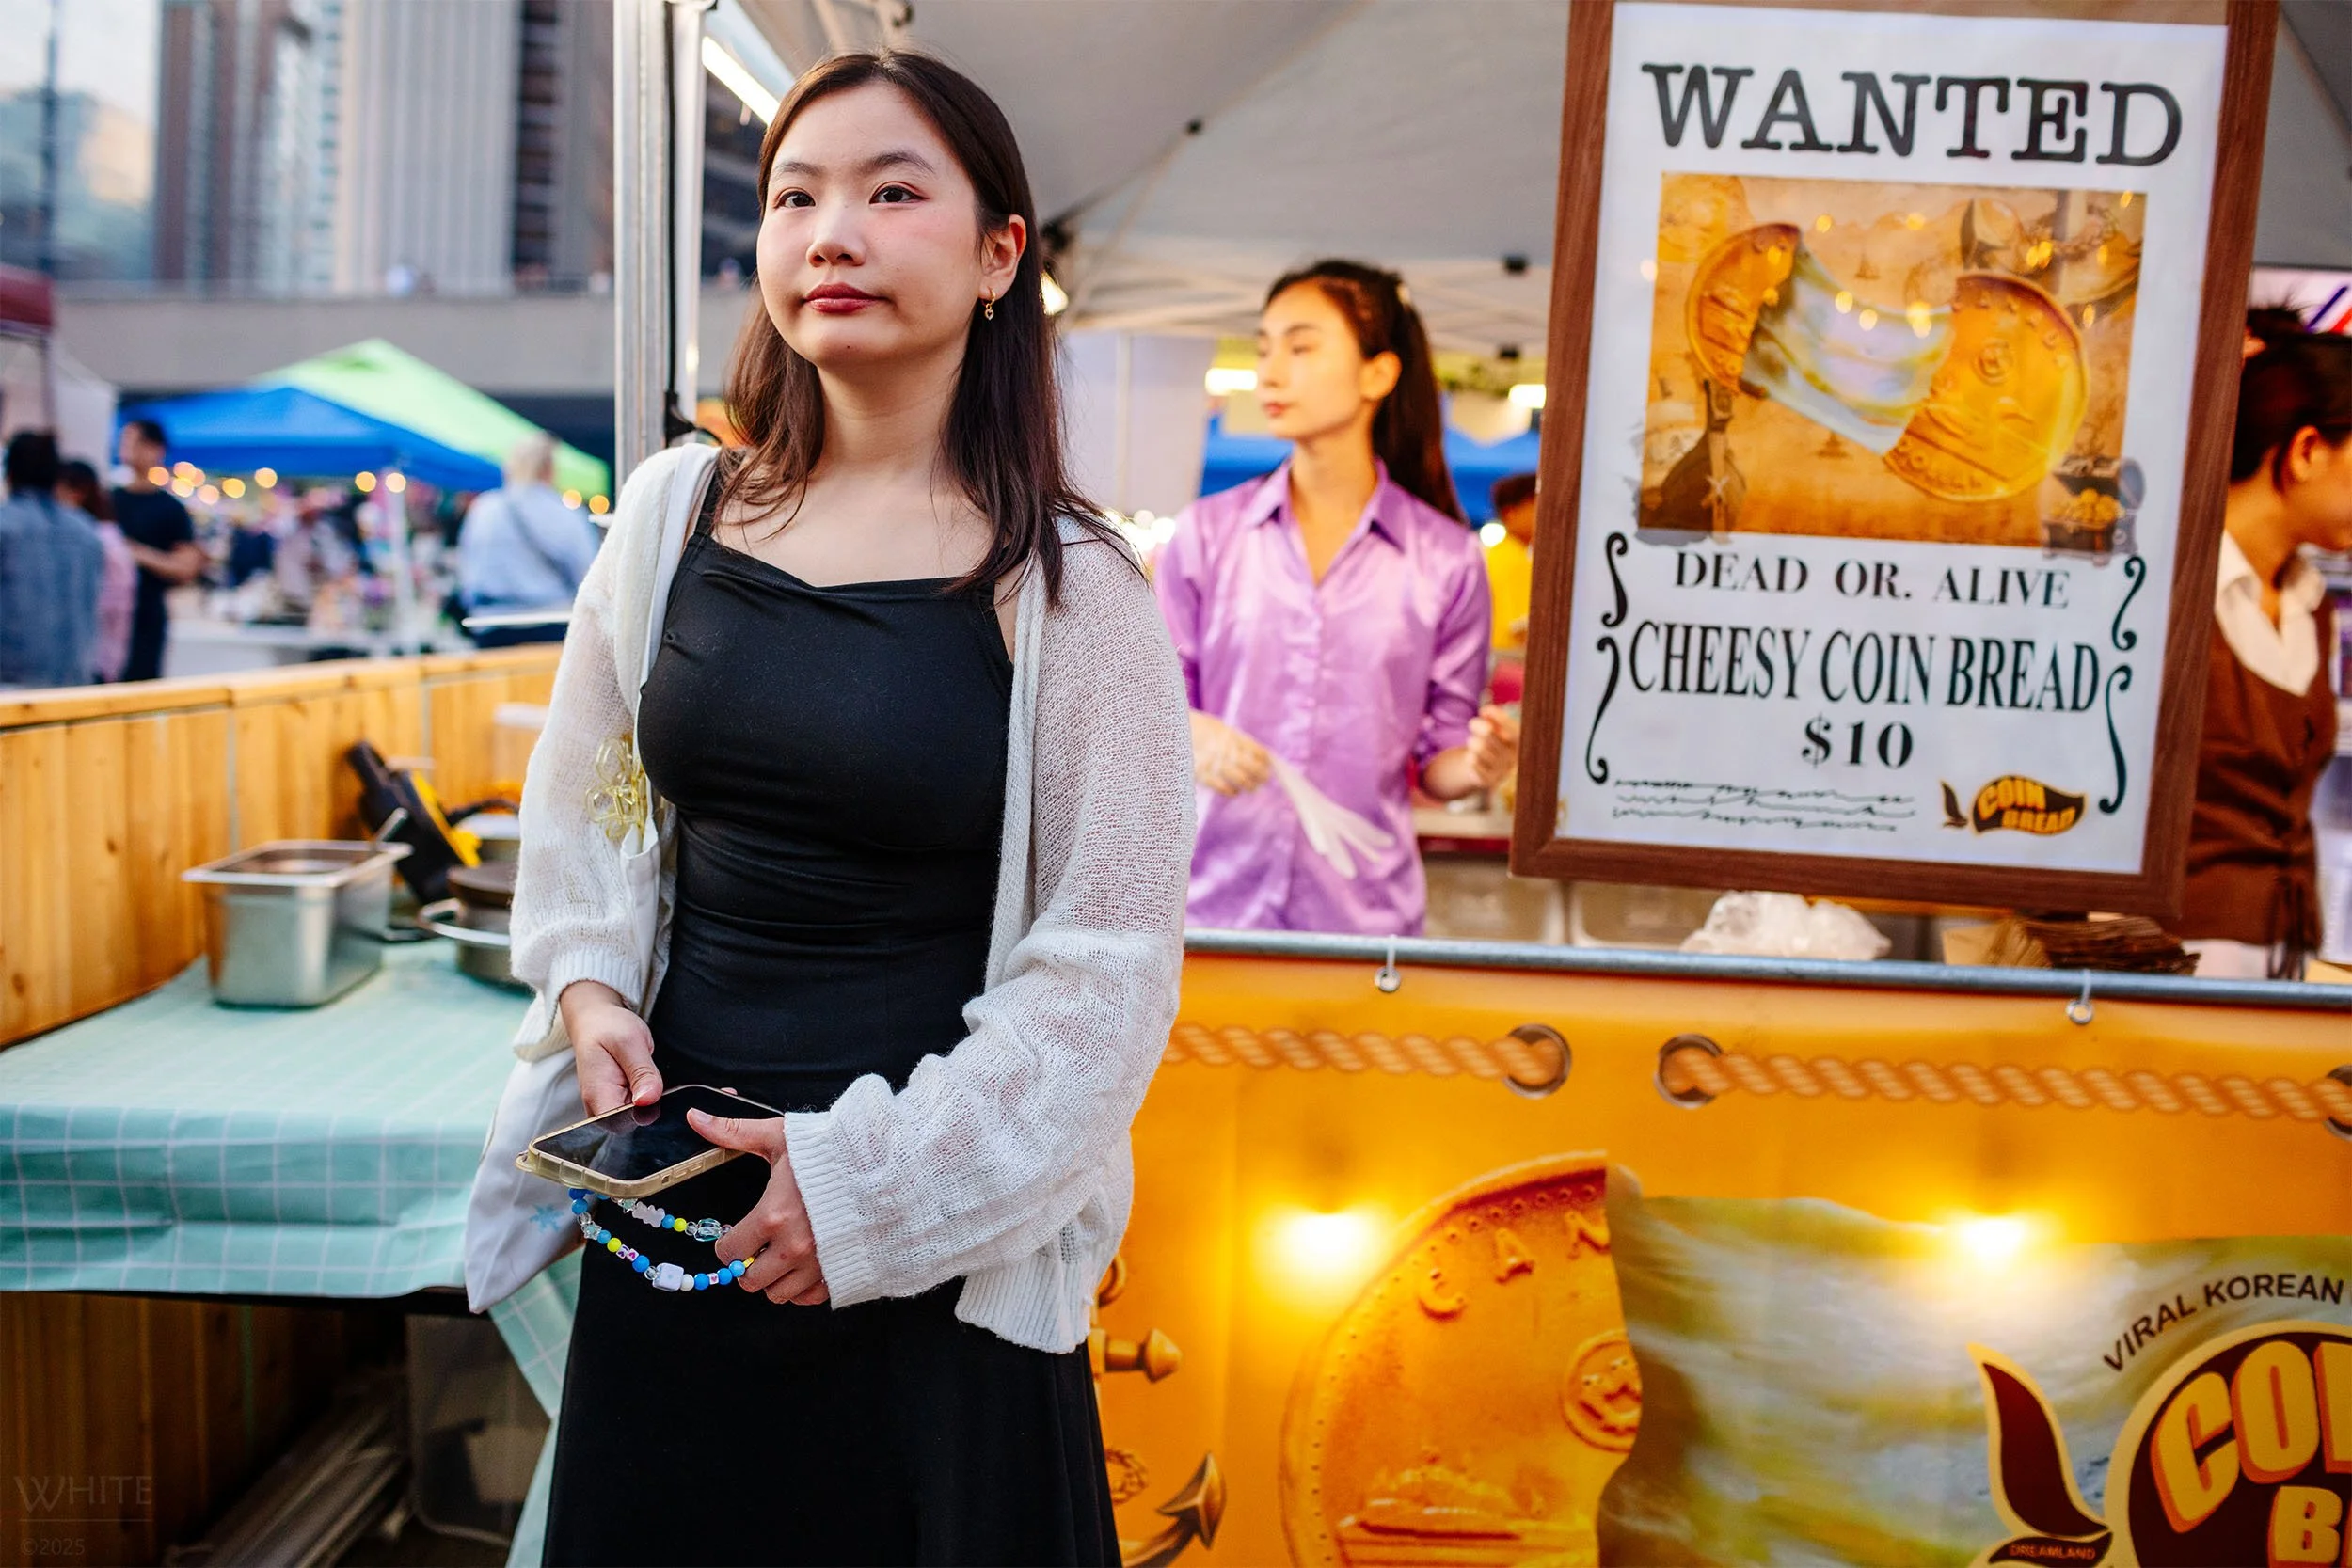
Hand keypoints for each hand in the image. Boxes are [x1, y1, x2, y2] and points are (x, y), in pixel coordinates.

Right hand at [560, 980, 660, 1114]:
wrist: (596, 1021)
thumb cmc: (608, 1028)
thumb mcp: (630, 1042)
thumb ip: (642, 1072)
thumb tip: (649, 1099)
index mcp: (598, 1095)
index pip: (623, 1124)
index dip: (645, 1112)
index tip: (652, 1090)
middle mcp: (598, 1106)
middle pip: (632, 1123)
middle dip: (649, 1103)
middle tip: (646, 1072)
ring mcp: (606, 1105)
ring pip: (637, 1115)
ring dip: (648, 1097)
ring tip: (639, 1070)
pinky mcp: (615, 1101)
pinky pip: (636, 1107)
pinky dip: (645, 1093)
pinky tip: (641, 1077)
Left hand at [689, 1103, 829, 1304]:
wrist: (887, 1163)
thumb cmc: (834, 1150)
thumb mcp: (781, 1137)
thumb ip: (734, 1132)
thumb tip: (697, 1118)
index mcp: (773, 1215)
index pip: (730, 1252)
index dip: (727, 1245)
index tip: (733, 1237)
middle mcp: (794, 1246)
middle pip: (750, 1281)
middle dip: (747, 1266)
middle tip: (755, 1249)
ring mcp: (819, 1263)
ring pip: (778, 1294)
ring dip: (774, 1278)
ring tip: (780, 1256)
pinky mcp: (840, 1271)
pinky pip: (809, 1299)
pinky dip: (802, 1288)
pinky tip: (803, 1266)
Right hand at [1189, 711, 1271, 795]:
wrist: (1171, 729)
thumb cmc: (1196, 728)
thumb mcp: (1217, 727)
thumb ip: (1234, 739)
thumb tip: (1255, 754)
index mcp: (1231, 736)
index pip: (1256, 751)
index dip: (1265, 760)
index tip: (1268, 764)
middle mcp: (1225, 749)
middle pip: (1251, 767)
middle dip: (1261, 775)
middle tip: (1264, 779)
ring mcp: (1214, 762)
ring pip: (1240, 778)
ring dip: (1250, 785)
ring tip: (1253, 787)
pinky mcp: (1201, 773)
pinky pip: (1221, 786)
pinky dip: (1231, 791)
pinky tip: (1234, 791)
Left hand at [1464, 704, 1520, 788]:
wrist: (1484, 768)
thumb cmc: (1490, 740)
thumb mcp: (1492, 727)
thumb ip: (1491, 719)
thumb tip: (1486, 712)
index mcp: (1519, 742)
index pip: (1512, 728)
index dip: (1499, 718)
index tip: (1484, 710)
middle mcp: (1513, 757)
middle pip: (1488, 734)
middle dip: (1477, 726)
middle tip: (1473, 724)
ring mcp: (1502, 771)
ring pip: (1478, 748)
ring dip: (1472, 742)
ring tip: (1474, 744)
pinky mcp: (1489, 781)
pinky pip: (1472, 762)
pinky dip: (1469, 757)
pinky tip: (1473, 758)